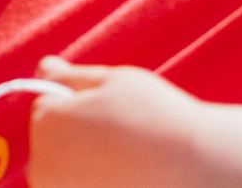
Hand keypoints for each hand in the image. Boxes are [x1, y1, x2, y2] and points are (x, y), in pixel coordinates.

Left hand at [25, 59, 228, 186]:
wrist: (199, 170)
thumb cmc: (157, 118)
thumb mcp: (114, 80)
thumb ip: (71, 76)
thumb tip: (43, 67)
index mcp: (46, 124)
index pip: (46, 107)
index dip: (76, 103)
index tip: (110, 110)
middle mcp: (43, 167)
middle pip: (52, 144)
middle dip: (77, 137)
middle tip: (123, 137)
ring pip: (68, 172)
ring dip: (89, 166)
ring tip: (130, 160)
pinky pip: (85, 186)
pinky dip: (105, 183)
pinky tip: (130, 179)